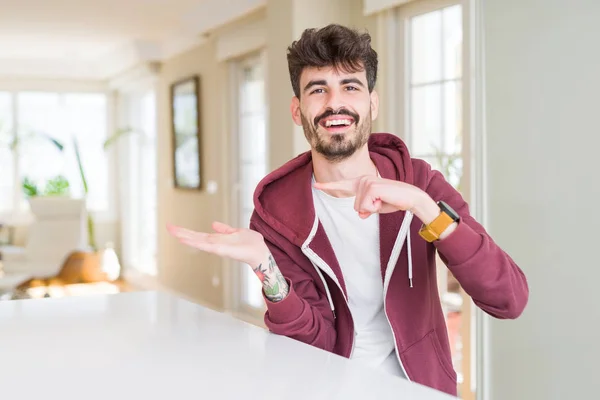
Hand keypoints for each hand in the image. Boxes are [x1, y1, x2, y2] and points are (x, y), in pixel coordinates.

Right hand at [166, 221, 268, 266]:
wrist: (261, 252)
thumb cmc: (251, 243)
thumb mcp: (236, 231)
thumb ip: (225, 229)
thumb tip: (213, 224)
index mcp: (217, 240)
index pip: (198, 235)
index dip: (187, 231)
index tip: (174, 227)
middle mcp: (215, 244)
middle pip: (195, 238)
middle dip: (182, 233)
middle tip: (168, 227)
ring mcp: (218, 248)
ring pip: (199, 242)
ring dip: (187, 237)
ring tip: (174, 233)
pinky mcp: (223, 250)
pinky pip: (208, 246)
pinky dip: (198, 244)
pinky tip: (189, 241)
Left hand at [313, 175, 427, 218]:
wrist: (411, 198)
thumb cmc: (394, 201)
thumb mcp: (376, 208)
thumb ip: (365, 209)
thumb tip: (360, 213)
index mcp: (362, 182)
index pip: (343, 185)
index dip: (328, 186)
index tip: (315, 185)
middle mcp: (363, 179)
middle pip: (356, 206)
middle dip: (369, 210)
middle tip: (383, 202)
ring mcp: (367, 182)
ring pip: (361, 207)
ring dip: (374, 208)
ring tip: (385, 200)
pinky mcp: (371, 187)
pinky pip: (367, 207)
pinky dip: (376, 208)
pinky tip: (385, 200)